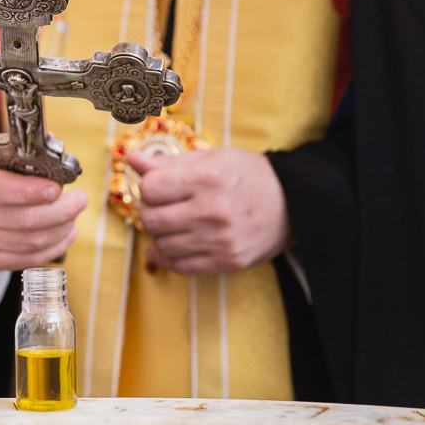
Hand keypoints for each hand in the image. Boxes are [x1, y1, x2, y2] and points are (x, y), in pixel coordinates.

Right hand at [0, 138, 87, 270]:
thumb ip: (29, 150)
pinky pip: (28, 259)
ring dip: (61, 229)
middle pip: (20, 220)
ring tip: (74, 214)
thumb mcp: (2, 150)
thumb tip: (57, 151)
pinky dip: (55, 247)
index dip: (29, 191)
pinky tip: (67, 233)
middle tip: (80, 200)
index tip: (57, 189)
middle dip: (59, 212)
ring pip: (29, 243)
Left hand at [128, 147, 290, 274]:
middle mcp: (212, 211)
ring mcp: (219, 240)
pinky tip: (178, 243)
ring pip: (161, 244)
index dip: (149, 187)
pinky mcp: (225, 263)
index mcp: (208, 178)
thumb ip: (168, 162)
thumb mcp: (212, 158)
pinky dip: (170, 256)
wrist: (293, 205)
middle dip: (150, 211)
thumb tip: (130, 158)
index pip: (150, 188)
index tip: (160, 187)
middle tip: (164, 207)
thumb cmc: (248, 176)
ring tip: (176, 224)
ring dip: (161, 235)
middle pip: (150, 218)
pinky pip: (178, 266)